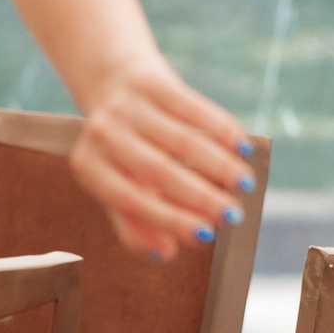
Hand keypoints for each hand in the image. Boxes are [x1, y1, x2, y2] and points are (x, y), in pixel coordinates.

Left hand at [65, 61, 255, 262]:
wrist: (110, 78)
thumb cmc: (121, 145)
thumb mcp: (118, 181)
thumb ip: (136, 221)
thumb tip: (167, 253)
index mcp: (88, 167)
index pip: (130, 201)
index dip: (169, 219)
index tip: (206, 236)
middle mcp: (102, 135)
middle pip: (158, 171)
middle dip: (200, 197)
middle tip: (234, 216)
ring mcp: (127, 105)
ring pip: (182, 141)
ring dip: (218, 165)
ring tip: (245, 184)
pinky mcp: (152, 80)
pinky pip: (194, 108)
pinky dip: (222, 129)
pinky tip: (243, 147)